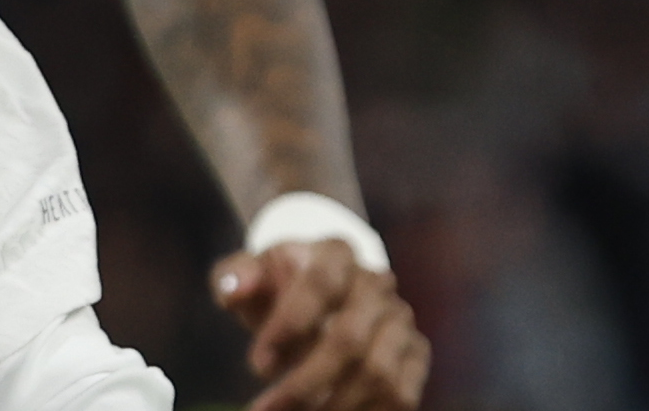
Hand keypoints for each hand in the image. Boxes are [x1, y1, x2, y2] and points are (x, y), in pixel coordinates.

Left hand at [213, 240, 429, 410]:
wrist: (321, 292)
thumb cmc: (280, 286)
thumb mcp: (252, 274)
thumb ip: (234, 277)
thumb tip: (232, 291)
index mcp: (336, 253)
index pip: (319, 284)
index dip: (288, 326)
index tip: (257, 366)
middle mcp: (377, 282)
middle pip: (349, 338)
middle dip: (305, 383)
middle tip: (268, 409)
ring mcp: (401, 318)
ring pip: (378, 373)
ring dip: (334, 406)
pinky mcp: (416, 352)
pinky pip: (401, 395)